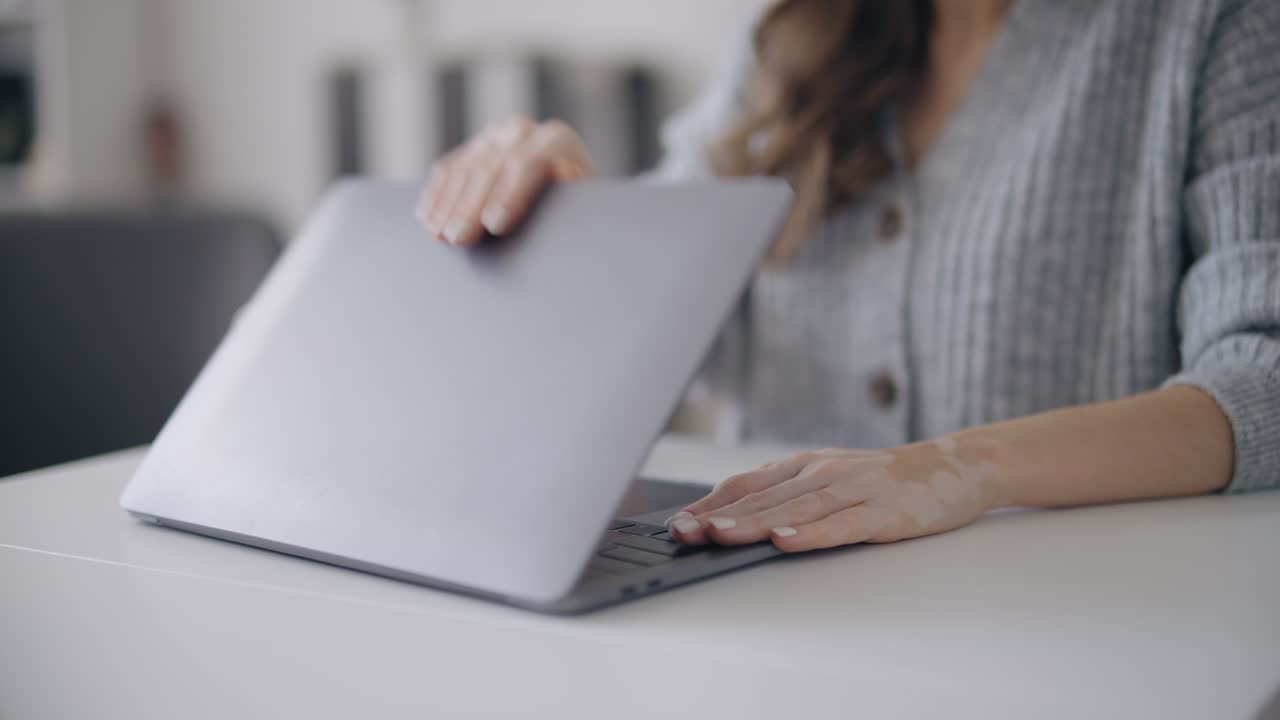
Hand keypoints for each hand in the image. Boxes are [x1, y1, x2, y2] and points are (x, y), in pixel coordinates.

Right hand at [417, 116, 593, 246]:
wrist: (569, 196)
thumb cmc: (582, 211)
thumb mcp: (590, 206)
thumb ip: (578, 195)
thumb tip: (565, 183)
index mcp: (557, 141)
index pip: (527, 162)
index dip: (509, 195)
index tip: (495, 226)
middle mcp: (523, 132)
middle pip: (490, 166)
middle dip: (471, 206)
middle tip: (458, 238)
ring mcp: (494, 138)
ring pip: (464, 168)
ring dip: (448, 204)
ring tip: (439, 236)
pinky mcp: (472, 150)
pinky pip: (448, 169)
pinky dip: (437, 196)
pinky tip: (428, 219)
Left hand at [666, 437, 1001, 551]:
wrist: (955, 466)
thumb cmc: (883, 481)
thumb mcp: (829, 479)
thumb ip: (788, 495)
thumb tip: (734, 517)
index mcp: (804, 466)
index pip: (745, 484)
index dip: (708, 503)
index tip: (675, 524)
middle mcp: (821, 472)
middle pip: (761, 497)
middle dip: (717, 516)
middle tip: (681, 533)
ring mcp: (852, 489)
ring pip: (793, 509)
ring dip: (753, 523)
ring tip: (719, 535)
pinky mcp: (882, 511)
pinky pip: (840, 524)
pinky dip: (810, 533)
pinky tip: (785, 542)